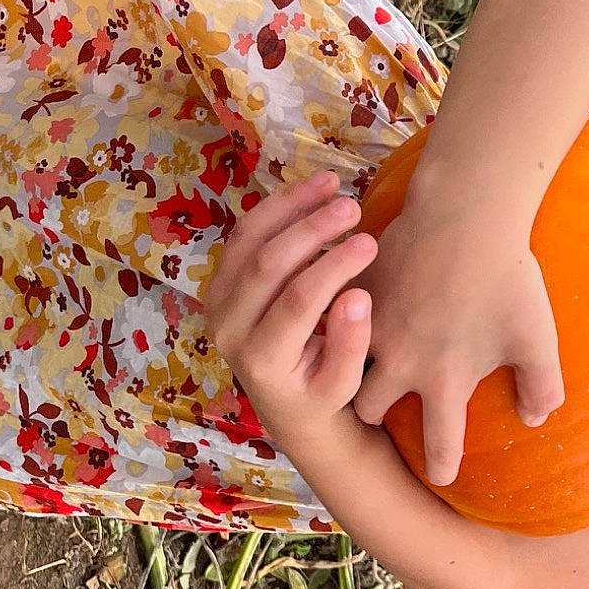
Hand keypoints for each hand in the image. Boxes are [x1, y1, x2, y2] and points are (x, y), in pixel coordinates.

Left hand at [203, 171, 377, 442]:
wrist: (284, 405)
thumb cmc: (321, 396)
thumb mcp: (343, 386)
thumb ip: (350, 346)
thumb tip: (358, 297)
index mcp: (261, 358)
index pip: (298, 301)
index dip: (335, 266)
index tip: (371, 242)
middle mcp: (228, 328)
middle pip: (266, 264)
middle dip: (312, 228)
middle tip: (353, 206)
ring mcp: (218, 302)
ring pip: (248, 240)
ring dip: (290, 206)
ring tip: (331, 182)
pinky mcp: (220, 283)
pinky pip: (243, 236)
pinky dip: (276, 209)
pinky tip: (310, 192)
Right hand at [350, 191, 563, 485]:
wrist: (467, 213)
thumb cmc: (508, 279)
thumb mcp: (537, 338)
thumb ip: (540, 387)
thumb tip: (535, 420)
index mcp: (444, 381)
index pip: (440, 444)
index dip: (443, 467)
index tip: (442, 477)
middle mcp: (399, 362)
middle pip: (368, 411)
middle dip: (374, 416)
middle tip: (379, 409)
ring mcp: (372, 325)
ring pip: (342, 362)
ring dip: (349, 367)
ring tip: (351, 364)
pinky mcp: (358, 289)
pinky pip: (338, 312)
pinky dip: (341, 317)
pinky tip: (343, 313)